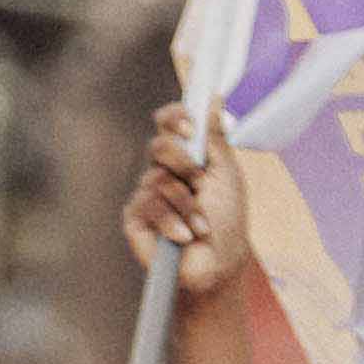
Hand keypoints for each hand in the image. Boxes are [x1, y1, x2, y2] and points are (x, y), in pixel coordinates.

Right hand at [129, 95, 255, 307]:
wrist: (218, 263)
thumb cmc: (227, 221)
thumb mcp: (227, 175)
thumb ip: (216, 137)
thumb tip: (215, 99)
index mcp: (184, 155)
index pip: (167, 123)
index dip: (174, 118)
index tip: (190, 127)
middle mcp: (162, 171)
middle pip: (158, 145)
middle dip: (184, 164)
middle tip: (199, 183)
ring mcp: (147, 194)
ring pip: (156, 179)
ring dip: (185, 203)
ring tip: (199, 224)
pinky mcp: (135, 218)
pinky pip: (146, 205)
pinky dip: (170, 220)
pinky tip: (183, 235)